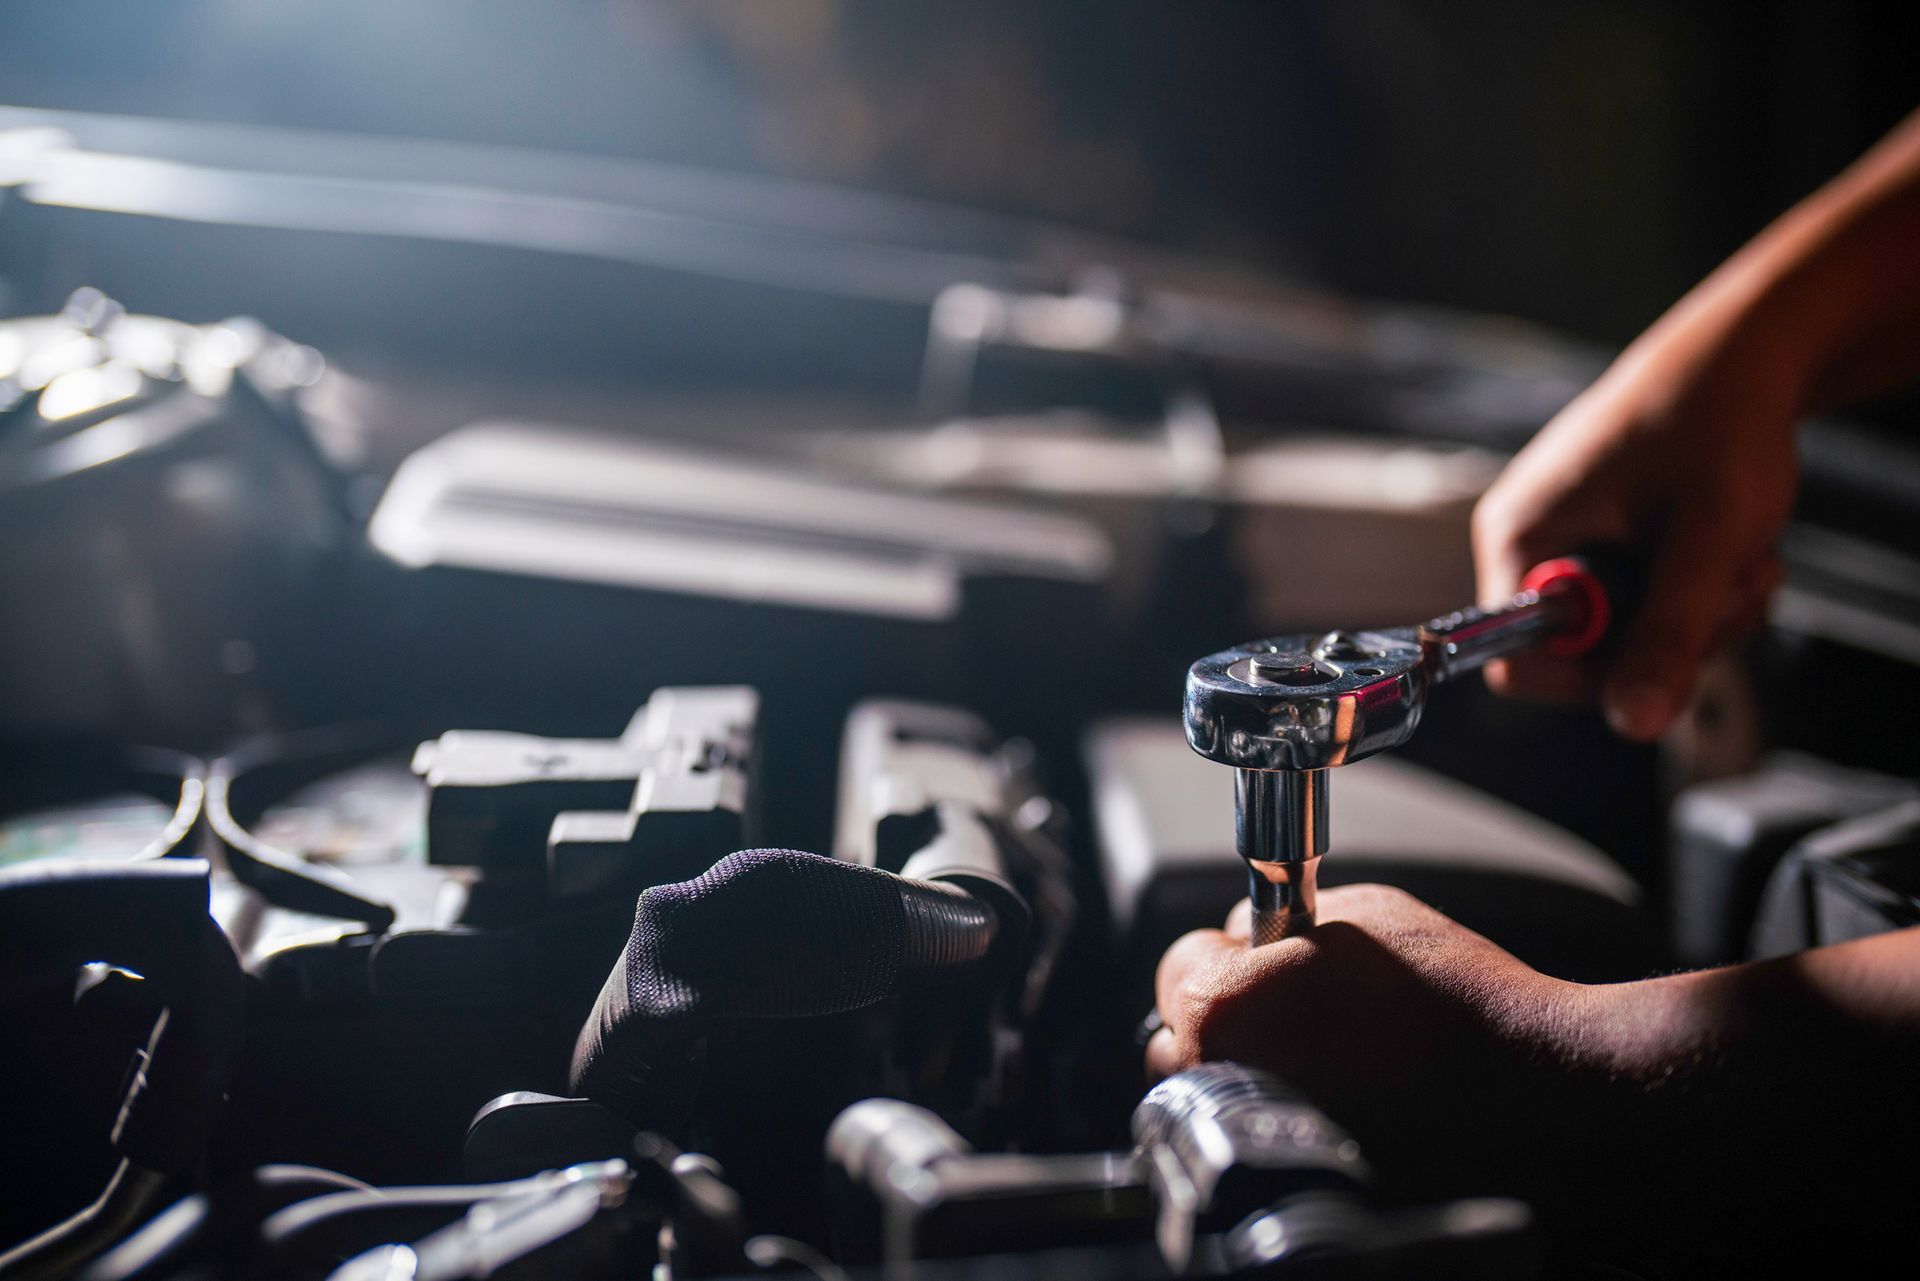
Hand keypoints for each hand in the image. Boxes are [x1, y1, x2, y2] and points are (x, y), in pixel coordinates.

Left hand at [1145, 884, 1585, 1196]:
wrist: (1533, 1088)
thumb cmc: (1451, 994)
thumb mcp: (1357, 912)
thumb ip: (1277, 923)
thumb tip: (1244, 934)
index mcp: (1222, 1007)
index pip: (1178, 967)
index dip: (1224, 953)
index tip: (1253, 955)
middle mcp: (1221, 1080)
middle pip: (1180, 1038)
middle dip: (1222, 1016)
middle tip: (1282, 1004)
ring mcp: (1256, 1138)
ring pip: (1214, 1095)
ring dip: (1243, 1068)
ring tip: (1315, 1055)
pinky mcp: (1295, 1177)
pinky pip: (1261, 1137)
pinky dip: (1284, 1115)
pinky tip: (1338, 1096)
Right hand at [1471, 310, 1798, 740]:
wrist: (1748, 354)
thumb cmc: (1717, 419)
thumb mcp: (1706, 536)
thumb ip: (1669, 630)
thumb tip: (1635, 723)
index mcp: (1517, 536)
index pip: (1512, 658)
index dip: (1589, 673)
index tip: (1665, 641)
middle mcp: (1529, 545)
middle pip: (1580, 657)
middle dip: (1670, 637)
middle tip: (1734, 588)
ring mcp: (1570, 545)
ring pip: (1627, 637)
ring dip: (1700, 618)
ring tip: (1746, 561)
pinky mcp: (1608, 545)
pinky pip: (1647, 608)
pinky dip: (1701, 597)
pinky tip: (1735, 555)